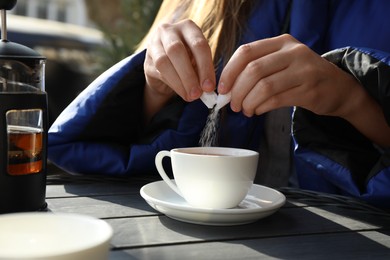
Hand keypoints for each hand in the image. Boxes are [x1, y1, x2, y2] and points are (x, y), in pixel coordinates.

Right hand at [144, 19, 215, 102]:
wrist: (167, 66)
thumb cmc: (189, 59)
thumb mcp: (199, 60)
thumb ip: (203, 70)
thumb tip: (207, 88)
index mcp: (187, 27)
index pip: (198, 44)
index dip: (205, 67)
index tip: (209, 86)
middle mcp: (168, 31)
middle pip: (176, 50)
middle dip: (189, 75)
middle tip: (198, 94)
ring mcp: (154, 44)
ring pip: (163, 62)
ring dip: (179, 82)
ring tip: (190, 96)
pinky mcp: (147, 61)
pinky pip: (158, 73)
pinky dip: (173, 85)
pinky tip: (182, 93)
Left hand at [218, 34, 360, 118]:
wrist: (339, 87)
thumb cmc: (302, 76)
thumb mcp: (283, 62)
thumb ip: (258, 68)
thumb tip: (228, 87)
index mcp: (282, 42)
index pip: (246, 52)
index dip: (229, 71)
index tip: (222, 88)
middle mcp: (294, 52)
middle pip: (253, 70)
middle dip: (237, 91)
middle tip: (233, 104)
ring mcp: (304, 71)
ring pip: (264, 87)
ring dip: (248, 102)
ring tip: (246, 110)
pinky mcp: (309, 90)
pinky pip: (275, 100)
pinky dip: (261, 107)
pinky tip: (258, 110)